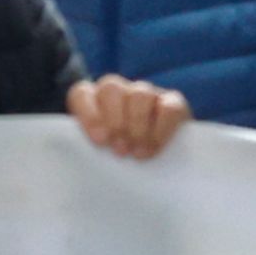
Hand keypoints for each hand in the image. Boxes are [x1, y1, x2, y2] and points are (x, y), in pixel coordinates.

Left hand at [69, 77, 191, 159]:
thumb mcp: (100, 155)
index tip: (99, 141)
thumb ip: (91, 150)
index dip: (89, 115)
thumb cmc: (119, 160)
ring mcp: (146, 92)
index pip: (81, 94)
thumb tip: (85, 157)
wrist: (159, 166)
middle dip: (115, 121)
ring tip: (139, 152)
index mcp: (92, 100)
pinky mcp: (173, 101)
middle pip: (111, 88)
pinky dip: (161, 127)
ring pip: (140, 93)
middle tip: (121, 150)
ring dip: (138, 125)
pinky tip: (156, 146)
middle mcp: (118, 90)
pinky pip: (168, 106)